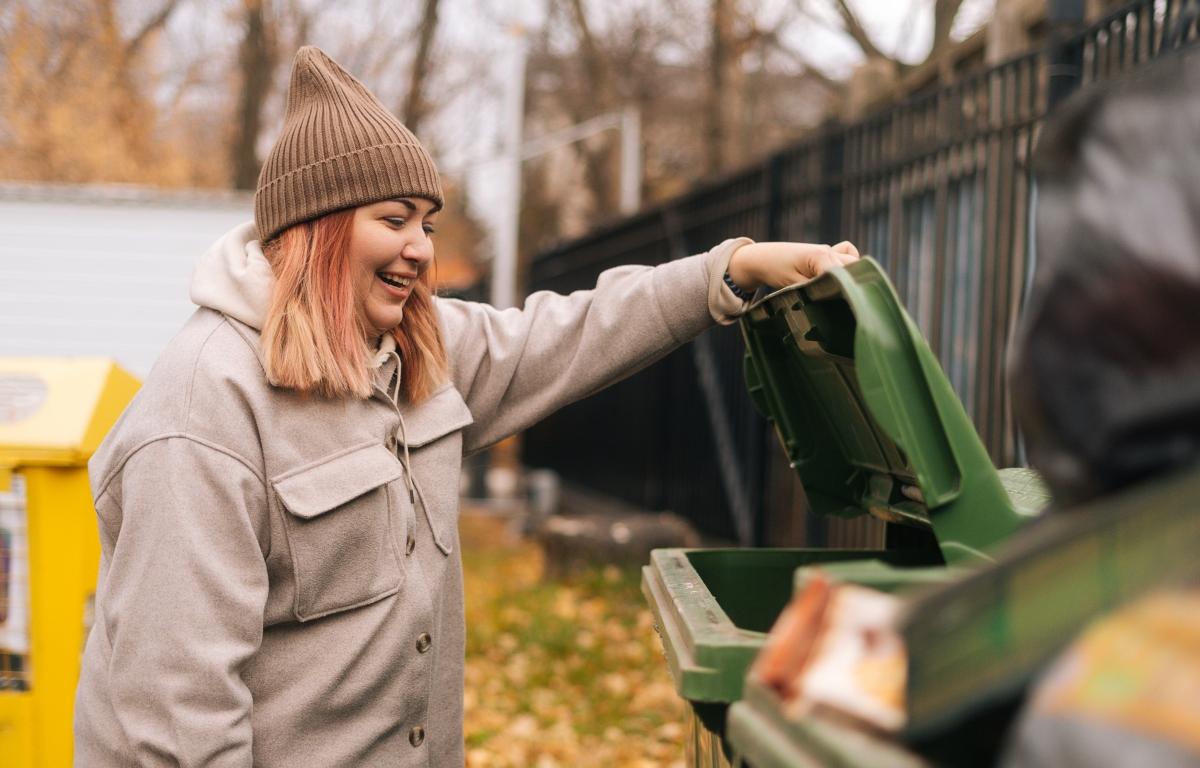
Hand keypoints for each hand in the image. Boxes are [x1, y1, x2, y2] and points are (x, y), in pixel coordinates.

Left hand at [727, 240, 859, 292]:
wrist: (762, 258)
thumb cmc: (776, 270)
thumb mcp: (794, 285)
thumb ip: (815, 289)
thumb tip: (832, 299)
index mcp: (822, 256)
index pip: (844, 276)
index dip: (844, 292)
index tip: (842, 307)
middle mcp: (829, 251)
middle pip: (853, 269)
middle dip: (849, 285)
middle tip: (839, 302)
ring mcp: (830, 250)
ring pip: (853, 262)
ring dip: (848, 276)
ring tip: (837, 292)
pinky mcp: (827, 252)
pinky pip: (848, 254)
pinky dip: (847, 264)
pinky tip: (838, 276)